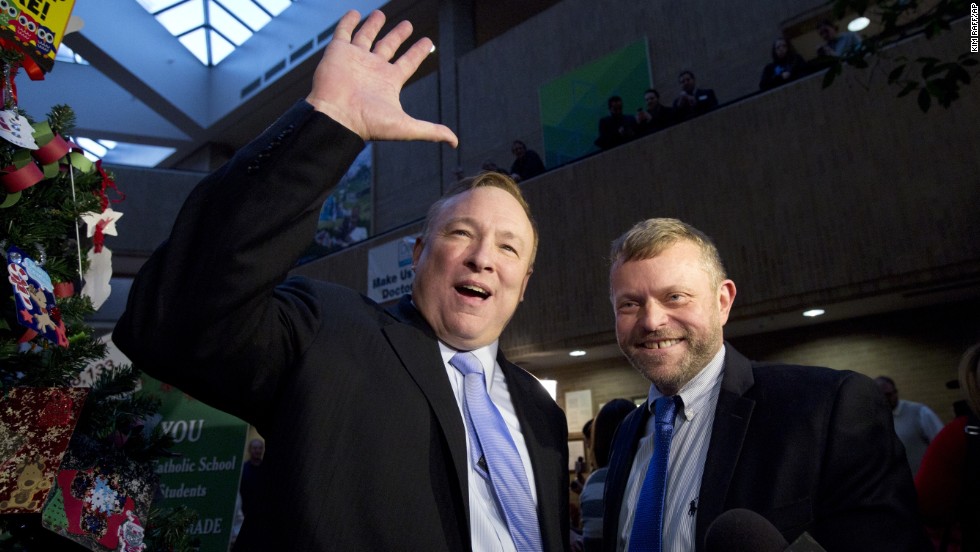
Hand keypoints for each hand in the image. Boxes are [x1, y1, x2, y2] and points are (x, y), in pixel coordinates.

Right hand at [306, 10, 457, 146]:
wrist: (337, 117)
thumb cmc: (368, 123)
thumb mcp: (405, 127)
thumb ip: (431, 131)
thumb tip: (455, 143)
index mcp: (389, 82)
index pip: (408, 62)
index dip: (418, 52)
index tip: (428, 42)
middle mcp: (373, 69)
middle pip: (389, 47)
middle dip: (398, 36)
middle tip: (408, 25)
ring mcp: (355, 59)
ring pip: (366, 37)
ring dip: (373, 25)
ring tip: (380, 13)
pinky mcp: (337, 52)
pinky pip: (343, 32)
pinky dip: (348, 22)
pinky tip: (354, 12)